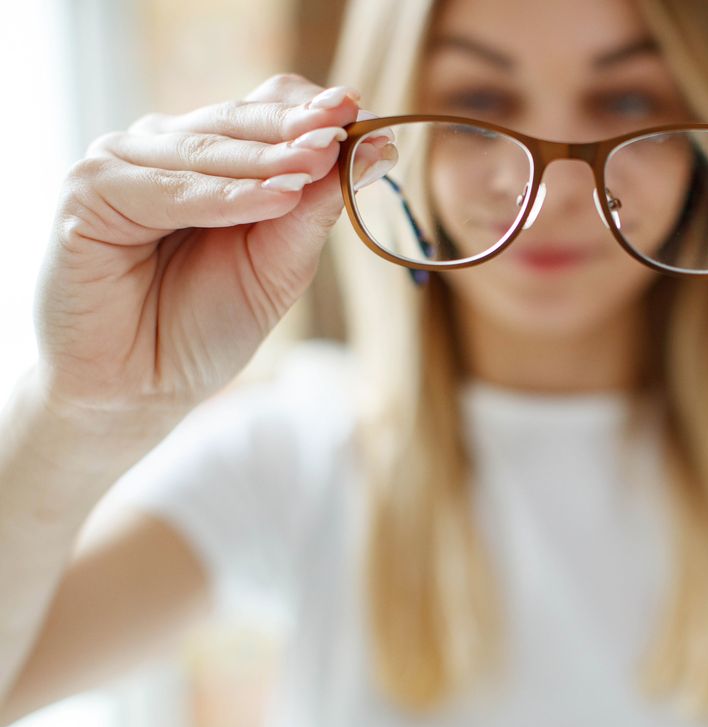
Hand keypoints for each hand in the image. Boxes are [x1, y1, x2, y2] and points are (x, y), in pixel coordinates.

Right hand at [33, 73, 390, 422]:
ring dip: (270, 156)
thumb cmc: (205, 326)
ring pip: (208, 148)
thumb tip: (369, 150)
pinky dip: (225, 195)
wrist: (140, 387)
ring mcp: (121, 163)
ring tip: (324, 157)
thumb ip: (312, 208)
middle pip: (238, 119)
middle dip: (300, 125)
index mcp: (208, 158)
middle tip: (350, 122)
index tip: (371, 118)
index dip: (314, 111)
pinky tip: (277, 197)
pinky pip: (168, 188)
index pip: (264, 110)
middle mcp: (162, 148)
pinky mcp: (88, 191)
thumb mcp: (279, 264)